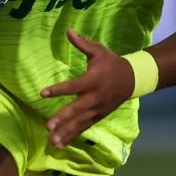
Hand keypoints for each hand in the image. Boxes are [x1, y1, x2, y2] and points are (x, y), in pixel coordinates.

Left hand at [40, 29, 133, 148]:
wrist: (132, 79)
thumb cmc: (112, 63)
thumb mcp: (99, 51)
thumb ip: (83, 44)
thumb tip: (68, 31)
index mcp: (92, 80)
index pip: (73, 86)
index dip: (58, 89)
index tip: (43, 93)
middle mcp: (94, 97)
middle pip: (76, 109)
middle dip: (62, 119)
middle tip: (48, 126)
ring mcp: (96, 109)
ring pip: (80, 123)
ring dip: (66, 132)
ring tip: (52, 141)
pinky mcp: (98, 116)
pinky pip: (84, 127)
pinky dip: (73, 136)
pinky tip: (61, 144)